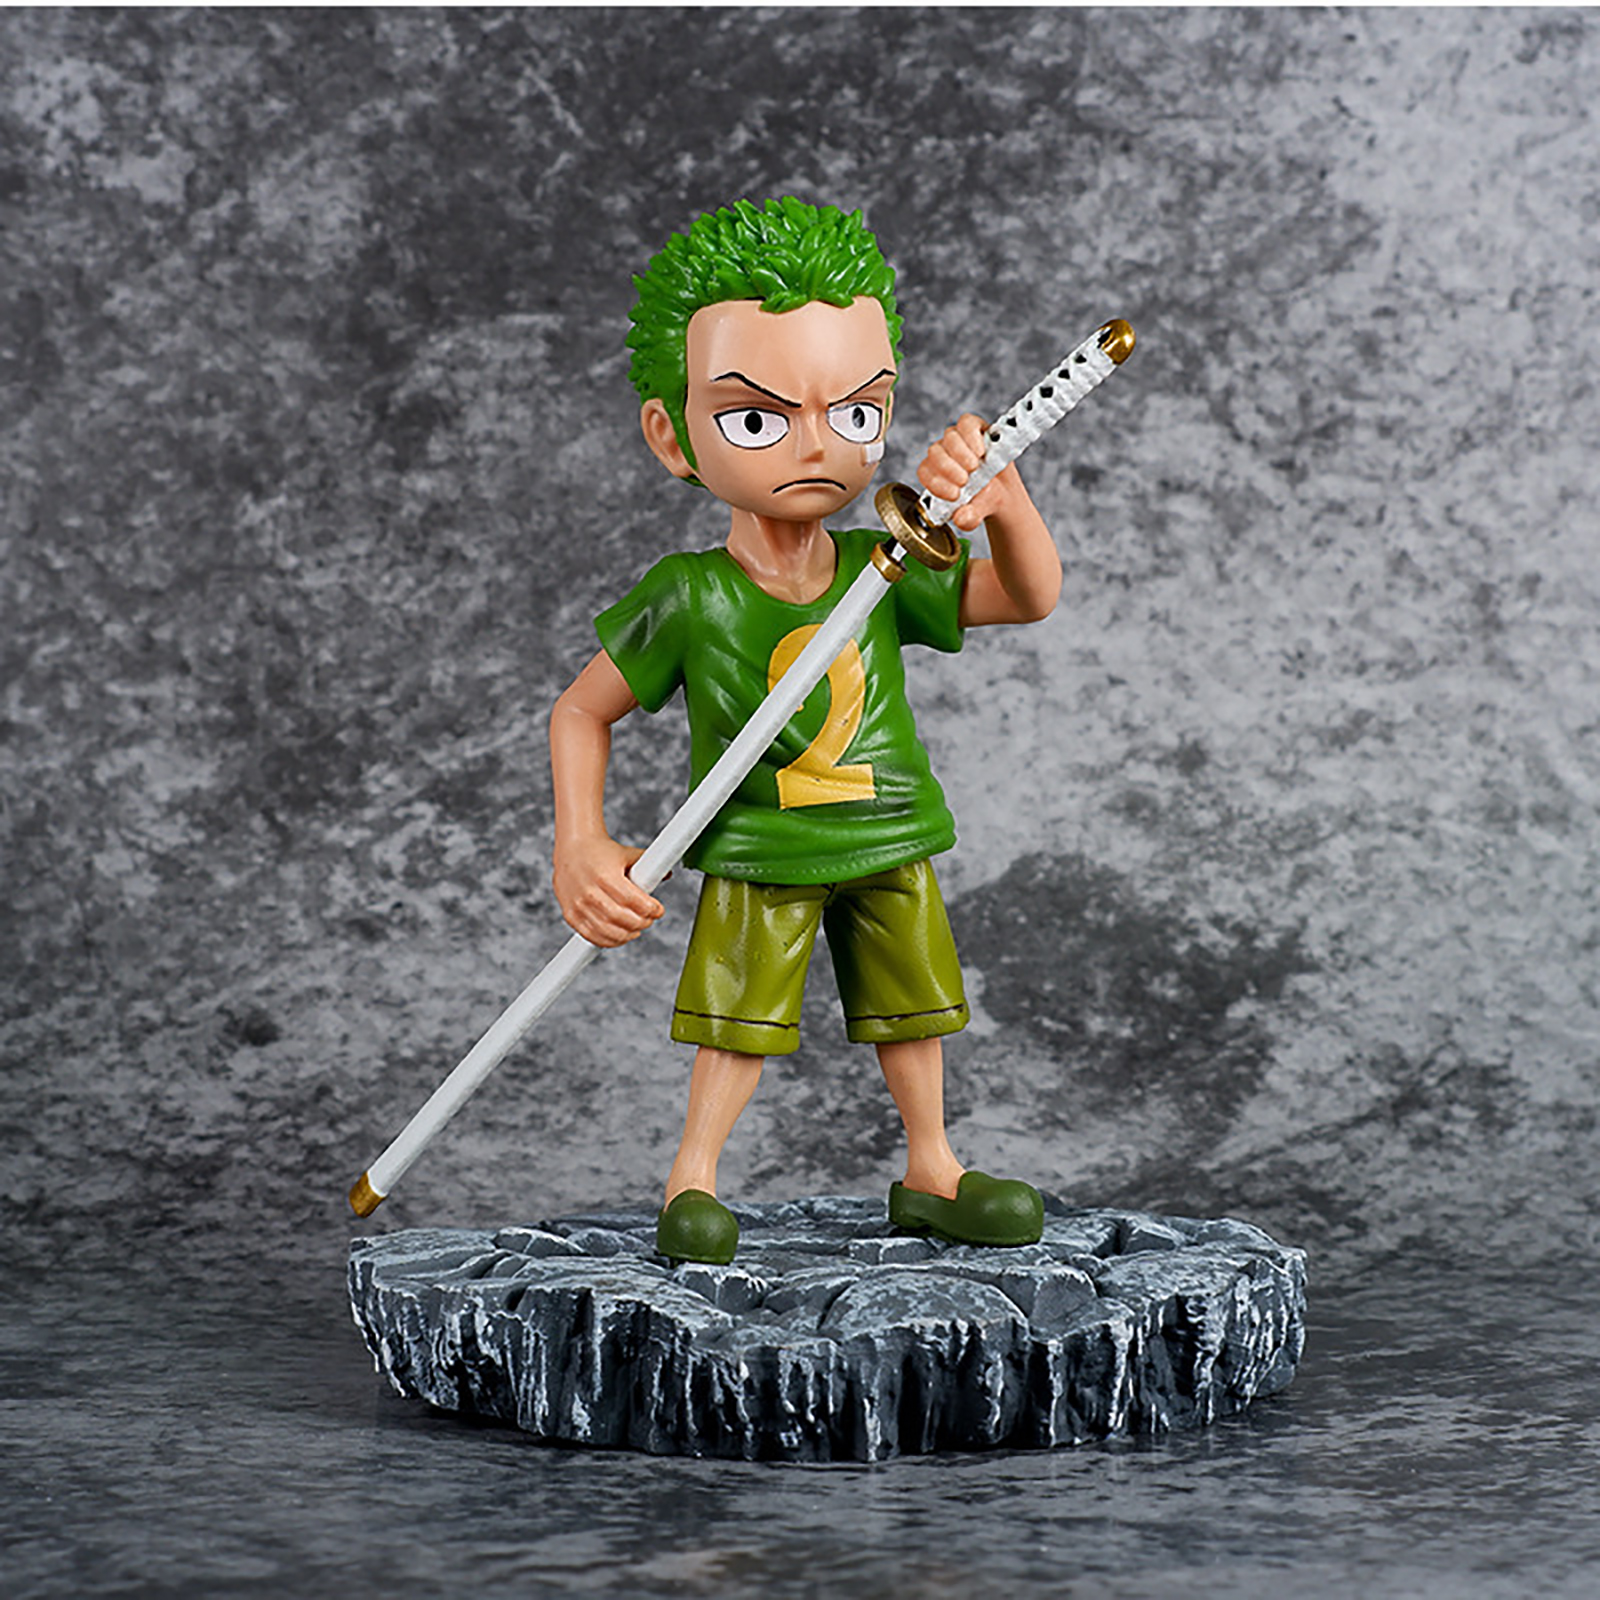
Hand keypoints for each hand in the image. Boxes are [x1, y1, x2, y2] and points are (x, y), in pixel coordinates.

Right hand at [552, 833, 663, 946]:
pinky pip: (592, 936)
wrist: (571, 848)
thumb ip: (648, 864)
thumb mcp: (626, 854)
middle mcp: (589, 891)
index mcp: (605, 875)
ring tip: (637, 929)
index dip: (650, 909)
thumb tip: (668, 874)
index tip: (659, 910)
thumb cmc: (600, 851)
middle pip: (621, 918)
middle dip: (641, 923)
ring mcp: (578, 905)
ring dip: (627, 935)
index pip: (632, 900)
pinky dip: (609, 941)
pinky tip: (620, 936)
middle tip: (649, 920)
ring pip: (607, 931)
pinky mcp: (570, 915)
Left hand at [916, 413, 1023, 531]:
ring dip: (961, 452)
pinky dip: (971, 436)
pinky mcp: (975, 428)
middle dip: (948, 467)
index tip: (955, 494)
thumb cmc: (983, 501)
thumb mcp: (976, 514)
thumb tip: (961, 518)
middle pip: (934, 451)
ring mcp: (958, 440)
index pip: (925, 471)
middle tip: (965, 480)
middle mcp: (943, 454)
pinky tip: (981, 451)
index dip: (936, 482)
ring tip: (975, 466)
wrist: (1004, 491)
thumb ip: (968, 518)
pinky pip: (966, 423)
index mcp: (935, 474)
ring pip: (949, 436)